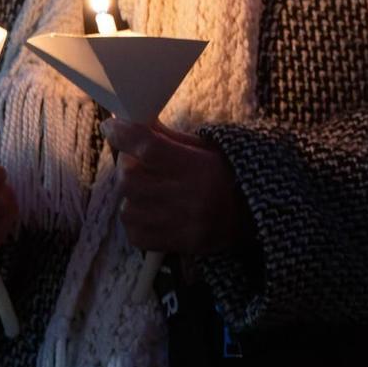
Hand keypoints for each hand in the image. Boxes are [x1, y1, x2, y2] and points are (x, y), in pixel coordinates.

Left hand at [103, 118, 252, 256]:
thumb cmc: (230, 174)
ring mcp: (180, 225)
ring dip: (130, 195)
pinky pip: (136, 234)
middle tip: (134, 160)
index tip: (111, 126)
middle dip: (126, 166)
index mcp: (197, 167)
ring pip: (128, 208)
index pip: (150, 148)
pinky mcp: (177, 244)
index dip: (125, 135)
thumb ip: (169, 138)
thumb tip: (137, 121)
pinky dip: (134, 220)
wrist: (256, 215)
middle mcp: (186, 196)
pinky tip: (147, 210)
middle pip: (131, 180)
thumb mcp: (207, 148)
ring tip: (144, 188)